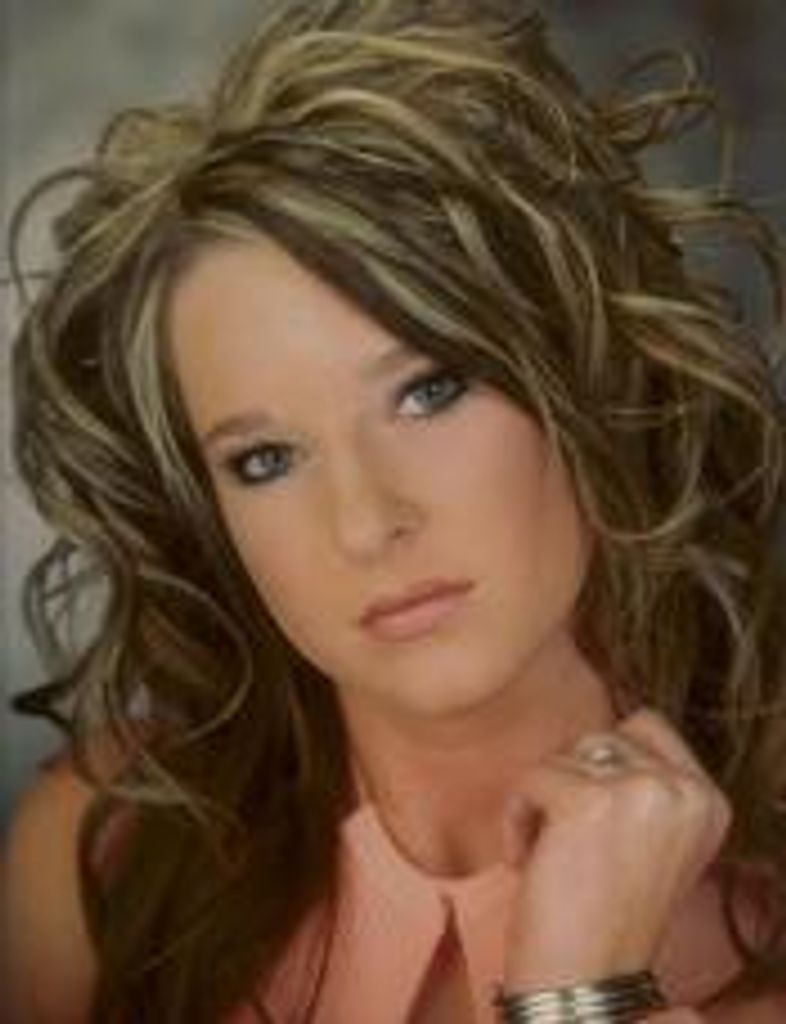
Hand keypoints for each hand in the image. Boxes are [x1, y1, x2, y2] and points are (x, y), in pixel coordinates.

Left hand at [500, 707, 730, 989]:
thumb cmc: (607, 914)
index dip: (605, 763)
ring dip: (543, 801)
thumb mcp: (655, 842)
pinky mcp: (587, 800)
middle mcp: (682, 789)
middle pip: (599, 738)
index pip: (647, 725)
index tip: (592, 815)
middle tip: (570, 841)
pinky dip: (516, 817)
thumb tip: (598, 739)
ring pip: (562, 756)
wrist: (586, 980)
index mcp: (707, 799)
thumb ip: (645, 786)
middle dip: (573, 782)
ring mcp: (639, 791)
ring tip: (550, 853)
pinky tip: (525, 859)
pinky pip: (530, 777)